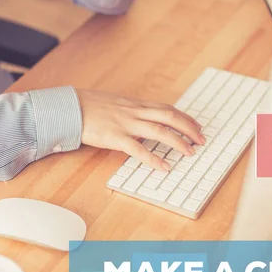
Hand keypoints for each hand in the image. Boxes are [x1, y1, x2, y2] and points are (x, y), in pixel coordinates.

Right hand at [76, 90, 205, 170]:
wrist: (70, 107)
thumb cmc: (89, 106)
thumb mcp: (115, 104)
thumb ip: (130, 111)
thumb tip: (142, 119)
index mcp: (135, 104)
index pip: (166, 109)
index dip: (185, 118)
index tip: (197, 126)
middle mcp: (134, 112)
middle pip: (169, 117)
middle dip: (189, 128)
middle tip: (202, 140)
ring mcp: (126, 124)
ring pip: (159, 131)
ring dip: (178, 142)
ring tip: (190, 152)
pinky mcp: (115, 137)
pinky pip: (138, 149)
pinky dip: (153, 159)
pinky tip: (164, 167)